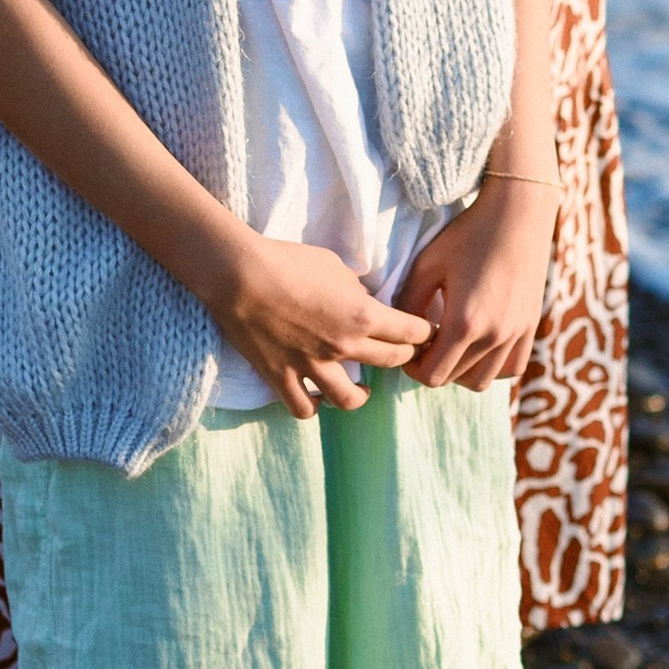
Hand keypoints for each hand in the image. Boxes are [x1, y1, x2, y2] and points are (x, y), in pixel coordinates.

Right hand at [206, 235, 429, 416]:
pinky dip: (314, 407)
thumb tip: (362, 299)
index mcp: (363, 315)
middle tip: (404, 352)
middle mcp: (343, 346)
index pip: (411, 332)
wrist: (240, 275)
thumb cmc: (288, 261)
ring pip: (350, 399)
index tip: (429, 332)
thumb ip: (354, 288)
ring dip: (362, 396)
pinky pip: (303, 408)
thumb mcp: (335, 265)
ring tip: (363, 390)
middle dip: (404, 356)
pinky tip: (317, 400)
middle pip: (391, 361)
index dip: (426, 332)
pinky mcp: (281, 376)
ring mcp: (312, 366)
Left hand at [395, 178, 555, 389]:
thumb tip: (400, 332)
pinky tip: (480, 346)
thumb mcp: (427, 265)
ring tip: (452, 347)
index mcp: (464, 323)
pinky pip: (511, 368)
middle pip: (455, 379)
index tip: (409, 348)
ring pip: (483, 381)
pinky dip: (492, 366)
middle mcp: (494, 336)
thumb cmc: (468, 234)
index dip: (413, 367)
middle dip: (434, 367)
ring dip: (462, 372)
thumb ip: (409, 305)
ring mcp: (516, 333)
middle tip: (426, 344)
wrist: (518, 213)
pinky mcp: (531, 326)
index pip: (432, 375)